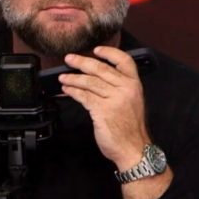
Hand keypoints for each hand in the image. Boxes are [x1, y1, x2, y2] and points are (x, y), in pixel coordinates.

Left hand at [59, 46, 149, 169]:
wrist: (134, 149)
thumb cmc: (130, 129)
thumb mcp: (131, 103)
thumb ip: (118, 88)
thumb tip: (95, 77)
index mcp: (134, 84)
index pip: (124, 60)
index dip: (109, 52)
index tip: (96, 49)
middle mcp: (126, 89)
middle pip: (101, 68)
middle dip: (81, 62)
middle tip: (69, 59)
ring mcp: (114, 99)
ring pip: (90, 82)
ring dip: (73, 78)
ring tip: (63, 77)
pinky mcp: (103, 110)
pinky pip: (84, 96)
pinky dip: (73, 92)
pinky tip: (67, 90)